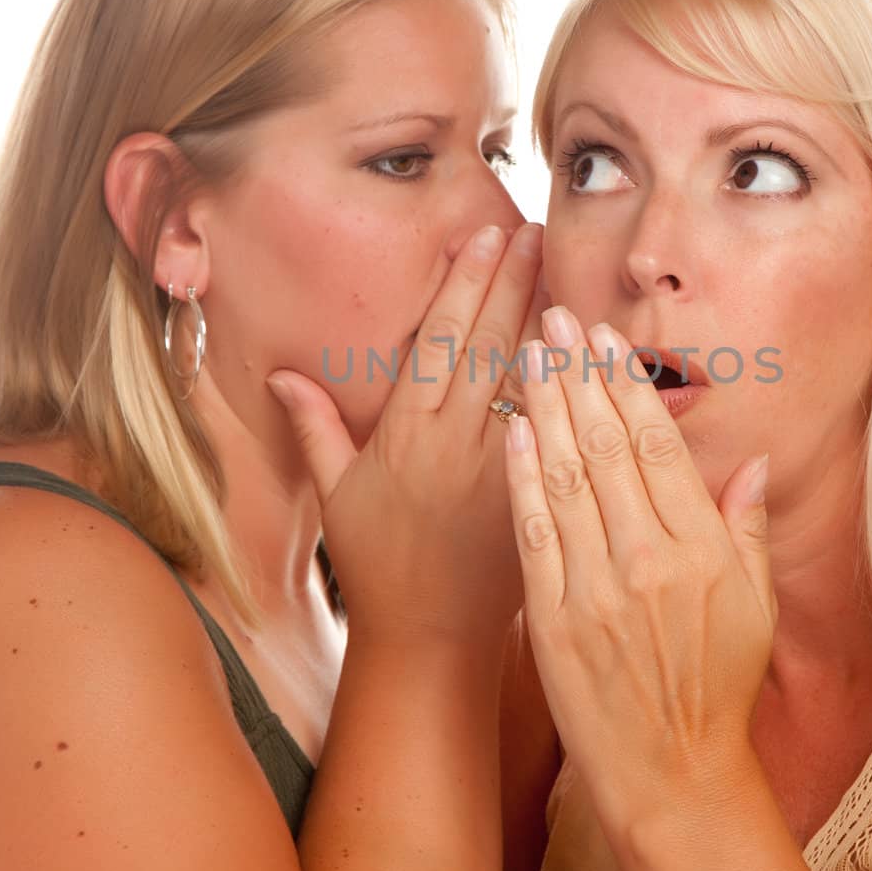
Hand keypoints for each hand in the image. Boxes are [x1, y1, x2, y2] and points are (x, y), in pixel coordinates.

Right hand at [268, 222, 545, 643]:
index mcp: (406, 438)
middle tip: (535, 230)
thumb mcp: (336, 496)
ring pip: (530, 384)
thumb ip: (315, 429)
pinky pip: (560, 432)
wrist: (430, 640)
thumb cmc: (378, 567)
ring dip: (548, 324)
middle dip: (513, 284)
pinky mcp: (537, 499)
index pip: (440, 343)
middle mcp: (457, 449)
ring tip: (563, 270)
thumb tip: (281, 373)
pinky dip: (575, 391)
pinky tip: (591, 353)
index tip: (485, 237)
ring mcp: (503, 474)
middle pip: (490, 348)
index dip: (465, 285)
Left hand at [503, 306, 776, 833]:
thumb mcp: (755, 605)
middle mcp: (649, 559)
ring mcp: (598, 587)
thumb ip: (746, 526)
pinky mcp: (554, 616)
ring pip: (567, 475)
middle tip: (555, 319)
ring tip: (526, 352)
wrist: (671, 769)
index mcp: (702, 548)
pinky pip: (535, 530)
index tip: (604, 337)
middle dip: (578, 374)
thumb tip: (753, 461)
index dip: (626, 382)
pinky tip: (511, 429)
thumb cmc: (718, 685)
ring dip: (545, 407)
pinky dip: (522, 476)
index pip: (657, 443)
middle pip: (607, 445)